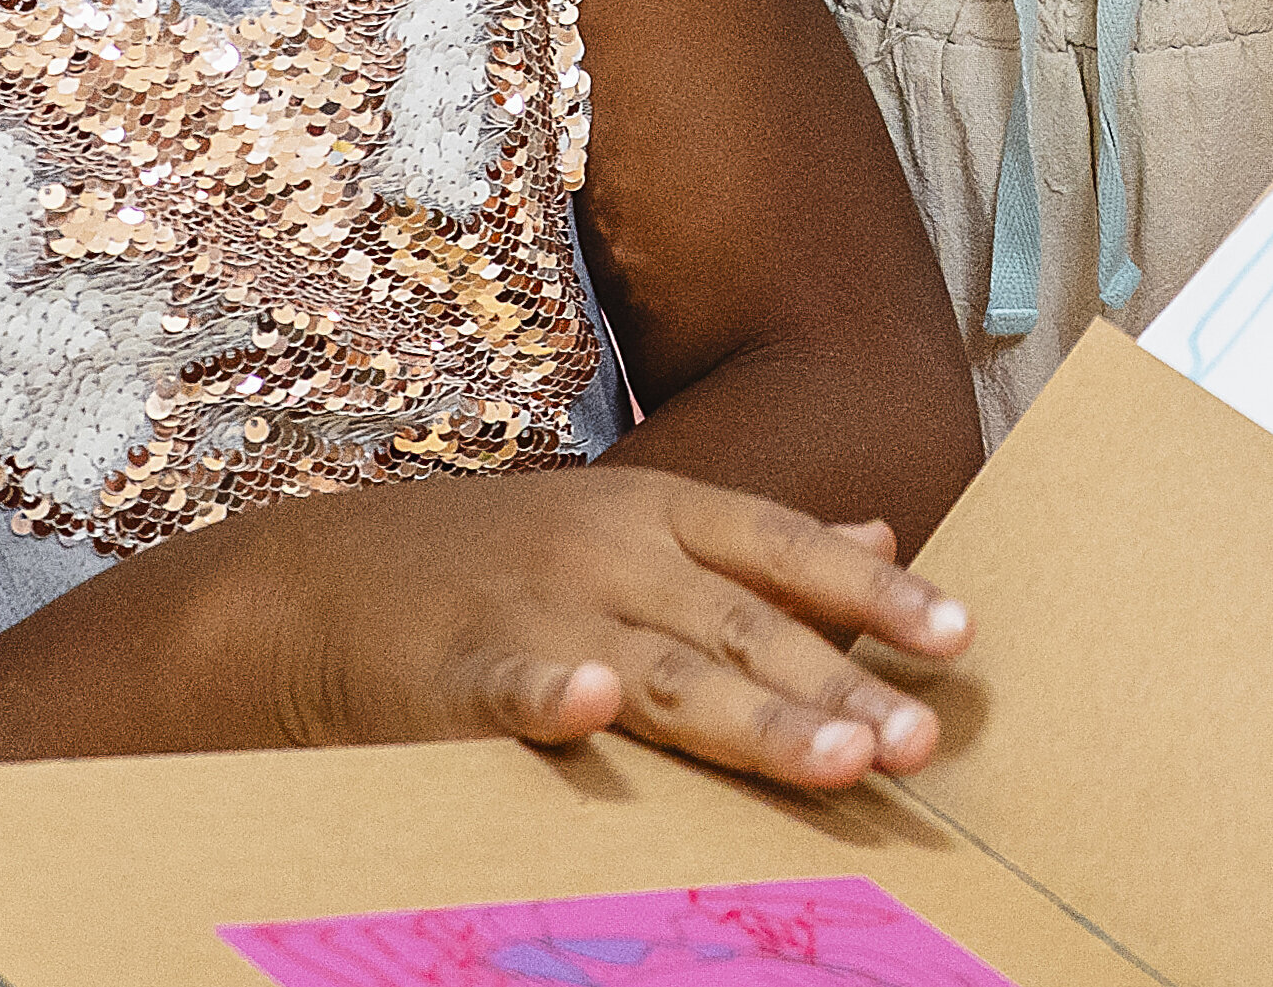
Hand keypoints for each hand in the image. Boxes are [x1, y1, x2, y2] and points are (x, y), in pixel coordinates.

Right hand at [212, 468, 971, 790]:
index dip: (875, 596)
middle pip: (744, 624)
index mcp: (661, 513)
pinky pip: (515, 683)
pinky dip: (554, 695)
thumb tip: (883, 544)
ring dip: (752, 715)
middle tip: (918, 740)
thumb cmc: (493, 567)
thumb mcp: (634, 529)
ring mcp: (537, 604)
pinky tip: (592, 707)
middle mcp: (612, 550)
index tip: (960, 638)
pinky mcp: (458, 665)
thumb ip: (759, 551)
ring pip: (665, 669)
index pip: (786, 550)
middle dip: (838, 684)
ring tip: (838, 759)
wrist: (312, 587)